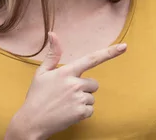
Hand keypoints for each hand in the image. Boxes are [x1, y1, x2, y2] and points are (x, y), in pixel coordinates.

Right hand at [10, 32, 127, 138]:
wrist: (32, 122)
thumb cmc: (36, 96)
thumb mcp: (42, 73)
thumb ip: (53, 54)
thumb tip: (53, 34)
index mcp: (66, 71)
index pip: (92, 59)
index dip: (109, 52)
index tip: (124, 47)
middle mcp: (75, 83)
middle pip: (93, 83)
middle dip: (84, 88)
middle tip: (67, 94)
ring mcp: (78, 98)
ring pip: (92, 97)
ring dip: (82, 101)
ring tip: (65, 104)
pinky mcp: (81, 112)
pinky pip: (90, 110)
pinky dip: (82, 112)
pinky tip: (68, 113)